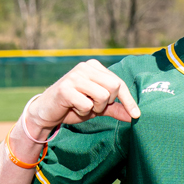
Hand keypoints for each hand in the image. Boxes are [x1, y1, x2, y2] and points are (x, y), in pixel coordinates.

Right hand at [22, 61, 140, 143]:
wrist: (46, 113)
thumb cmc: (73, 107)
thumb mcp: (97, 107)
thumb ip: (115, 108)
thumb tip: (135, 116)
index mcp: (94, 67)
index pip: (119, 82)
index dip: (129, 100)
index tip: (137, 115)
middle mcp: (85, 67)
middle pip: (114, 87)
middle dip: (107, 103)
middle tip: (94, 106)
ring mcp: (74, 76)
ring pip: (102, 97)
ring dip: (94, 108)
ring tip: (82, 106)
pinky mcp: (65, 88)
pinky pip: (87, 105)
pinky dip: (82, 112)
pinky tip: (72, 108)